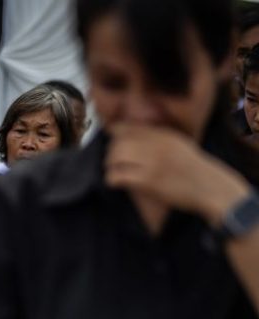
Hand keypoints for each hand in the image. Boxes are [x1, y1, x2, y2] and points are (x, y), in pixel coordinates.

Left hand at [105, 124, 249, 223]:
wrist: (212, 188)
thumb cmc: (194, 170)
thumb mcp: (180, 144)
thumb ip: (158, 138)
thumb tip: (131, 134)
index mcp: (164, 135)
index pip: (129, 127)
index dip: (115, 134)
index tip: (113, 142)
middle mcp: (157, 145)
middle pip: (119, 142)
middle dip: (111, 153)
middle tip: (113, 162)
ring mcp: (152, 163)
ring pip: (115, 157)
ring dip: (110, 165)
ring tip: (114, 171)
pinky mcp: (148, 181)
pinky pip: (118, 176)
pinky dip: (112, 179)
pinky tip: (116, 183)